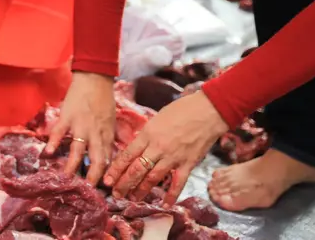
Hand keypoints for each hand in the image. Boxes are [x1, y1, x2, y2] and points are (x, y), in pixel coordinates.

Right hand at [46, 72, 116, 185]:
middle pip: (97, 159)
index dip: (105, 174)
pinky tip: (48, 153)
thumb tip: (105, 156)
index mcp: (107, 135)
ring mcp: (81, 125)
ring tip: (66, 178)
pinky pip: (60, 132)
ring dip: (72, 165)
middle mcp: (96, 133)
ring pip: (79, 150)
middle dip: (93, 176)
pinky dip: (54, 143)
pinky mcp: (68, 116)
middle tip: (86, 189)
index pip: (108, 159)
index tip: (101, 187)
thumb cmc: (103, 100)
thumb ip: (106, 138)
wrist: (94, 79)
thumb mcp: (110, 121)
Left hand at [104, 91, 228, 203]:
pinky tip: (165, 204)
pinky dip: (171, 195)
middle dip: (124, 183)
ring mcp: (173, 157)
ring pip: (153, 178)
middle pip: (137, 169)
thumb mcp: (157, 119)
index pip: (127, 156)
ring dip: (142, 190)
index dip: (116, 170)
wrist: (207, 111)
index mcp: (147, 134)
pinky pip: (178, 182)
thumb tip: (138, 147)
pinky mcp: (188, 163)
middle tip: (116, 194)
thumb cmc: (181, 110)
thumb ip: (147, 135)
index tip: (107, 180)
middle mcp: (157, 147)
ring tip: (133, 198)